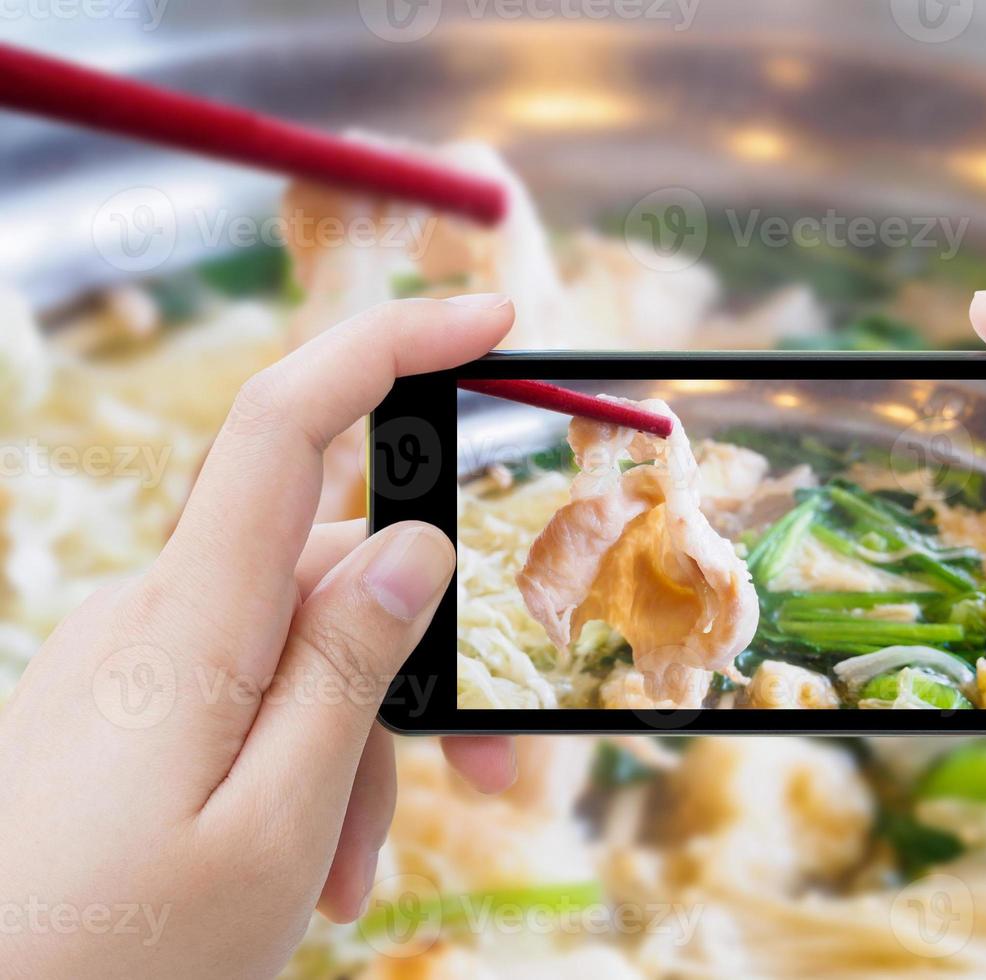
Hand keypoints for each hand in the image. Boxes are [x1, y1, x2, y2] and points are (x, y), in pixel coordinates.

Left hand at [0, 296, 517, 978]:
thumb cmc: (110, 959)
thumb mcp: (273, 829)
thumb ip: (348, 675)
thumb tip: (418, 550)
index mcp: (190, 627)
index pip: (290, 424)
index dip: (392, 347)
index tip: (491, 319)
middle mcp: (154, 617)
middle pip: (331, 576)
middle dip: (418, 663)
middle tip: (487, 776)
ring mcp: (133, 660)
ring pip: (298, 650)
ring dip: (357, 744)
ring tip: (351, 877)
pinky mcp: (123, 706)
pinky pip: (245, 692)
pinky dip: (299, 759)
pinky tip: (305, 860)